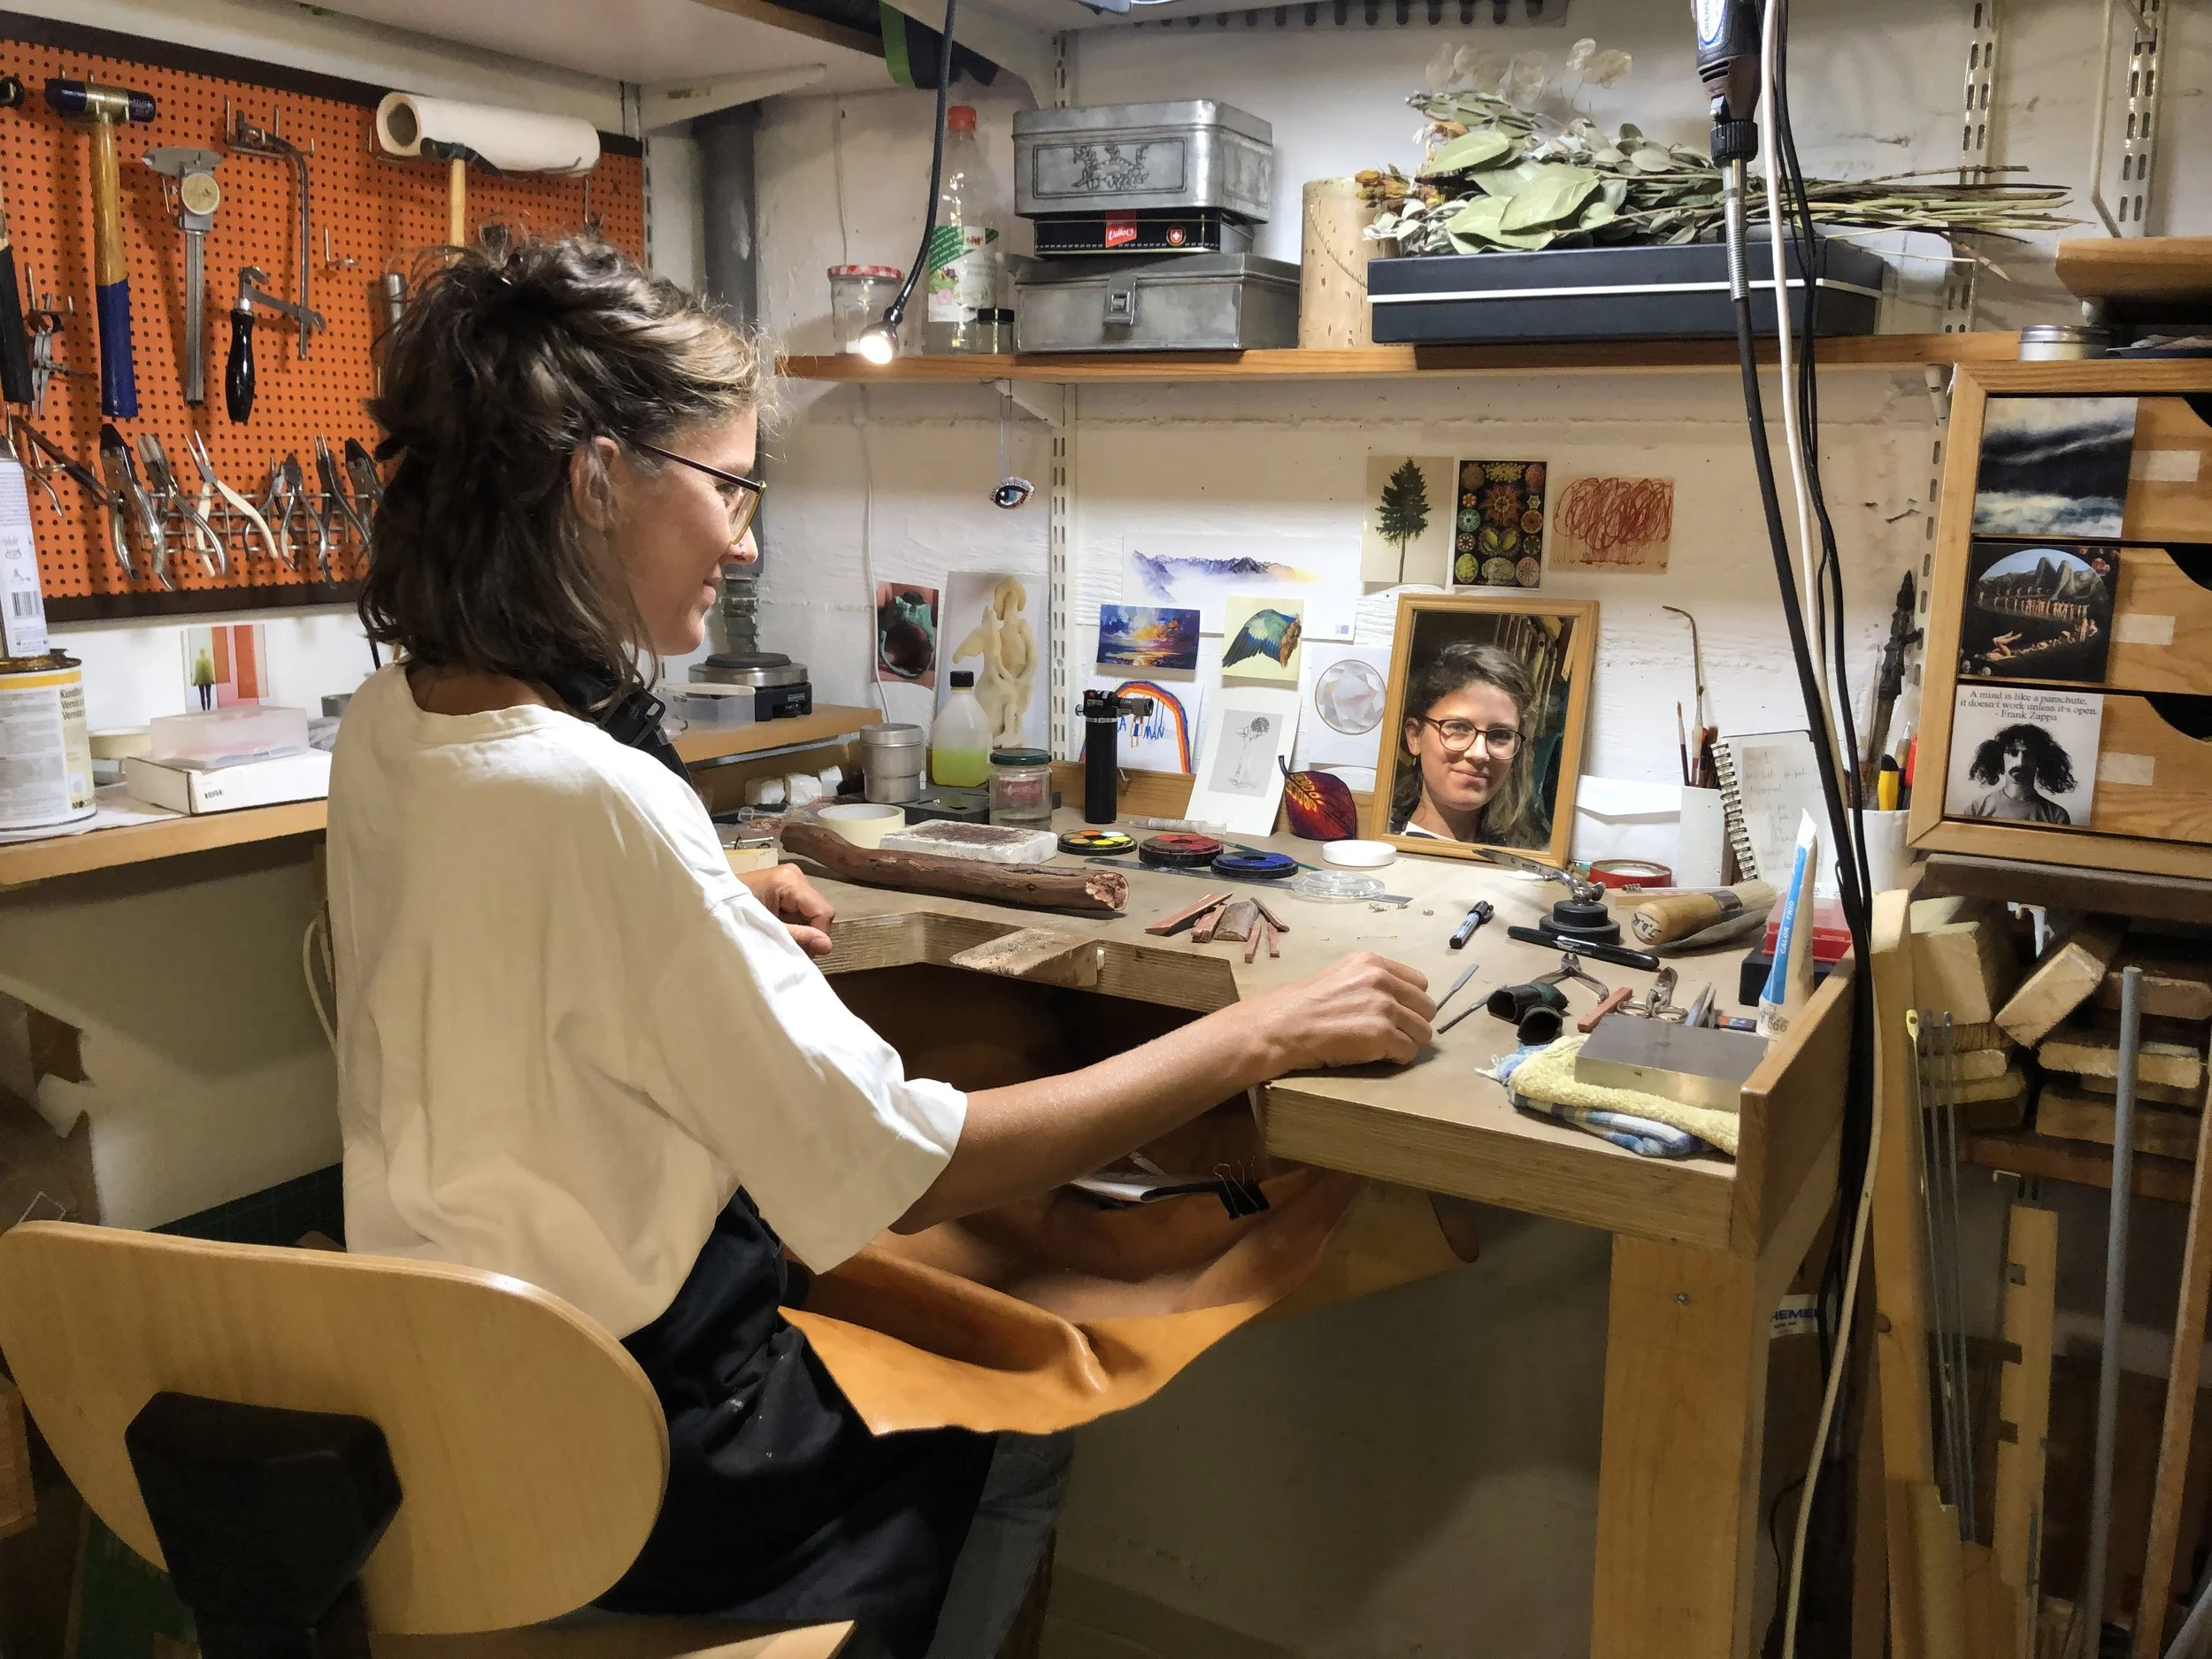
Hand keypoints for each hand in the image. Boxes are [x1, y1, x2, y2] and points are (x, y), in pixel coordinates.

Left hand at [740, 863, 834, 957]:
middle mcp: (795, 874)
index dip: (816, 935)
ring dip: (801, 929)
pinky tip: (778, 927)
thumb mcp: (765, 928)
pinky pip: (801, 908)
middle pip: (818, 911)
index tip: (800, 951)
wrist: (708, 899)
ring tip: (779, 937)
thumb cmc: (732, 913)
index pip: (823, 912)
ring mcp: (792, 878)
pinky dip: (794, 922)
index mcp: (790, 880)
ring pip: (812, 911)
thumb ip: (797, 937)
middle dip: (808, 933)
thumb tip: (828, 946)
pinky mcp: (786, 884)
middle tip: (786, 946)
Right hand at [1245, 952, 1434, 1070]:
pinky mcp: (1380, 1035)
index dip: (1411, 1002)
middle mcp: (1381, 980)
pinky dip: (1398, 1058)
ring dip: (1408, 1042)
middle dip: (1413, 1023)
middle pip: (1426, 1007)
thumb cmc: (1300, 1005)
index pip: (1420, 982)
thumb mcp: (1339, 976)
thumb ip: (1369, 982)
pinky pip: (1409, 1051)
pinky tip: (1380, 1057)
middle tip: (1393, 1035)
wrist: (1280, 1027)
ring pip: (1423, 1032)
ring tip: (1385, 1048)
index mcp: (1372, 962)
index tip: (1398, 1014)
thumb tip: (1397, 999)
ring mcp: (1383, 1008)